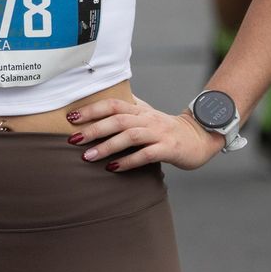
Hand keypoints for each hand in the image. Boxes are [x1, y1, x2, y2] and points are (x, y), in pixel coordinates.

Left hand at [67, 97, 223, 172]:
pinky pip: (146, 154)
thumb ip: (126, 110)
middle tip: (72, 139)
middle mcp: (148, 119)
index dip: (91, 109)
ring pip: (130, 136)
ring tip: (87, 157)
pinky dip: (128, 161)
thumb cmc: (165, 128)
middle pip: (117, 119)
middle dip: (93, 129)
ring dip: (107, 146)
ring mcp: (159, 133)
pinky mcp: (169, 149)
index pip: (113, 104)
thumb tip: (99, 104)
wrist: (199, 137)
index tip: (71, 118)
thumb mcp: (145, 115)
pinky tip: (113, 167)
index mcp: (139, 110)